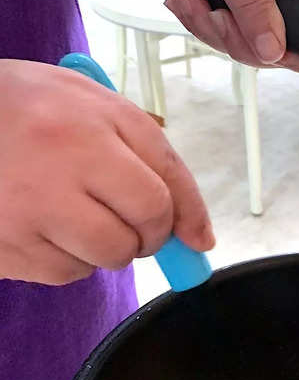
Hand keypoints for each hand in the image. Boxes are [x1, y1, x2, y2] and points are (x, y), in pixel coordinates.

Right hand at [0, 60, 213, 284]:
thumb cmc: (36, 106)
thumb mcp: (100, 107)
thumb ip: (154, 158)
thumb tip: (197, 234)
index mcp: (91, 127)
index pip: (163, 189)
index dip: (188, 218)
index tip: (198, 239)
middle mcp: (59, 170)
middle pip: (140, 230)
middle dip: (150, 232)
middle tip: (134, 220)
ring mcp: (25, 212)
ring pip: (106, 258)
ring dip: (110, 245)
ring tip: (82, 213)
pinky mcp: (2, 246)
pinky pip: (65, 273)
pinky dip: (72, 257)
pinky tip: (51, 226)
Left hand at [157, 0, 298, 71]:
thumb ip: (254, 5)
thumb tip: (274, 51)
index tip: (271, 49)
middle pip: (284, 48)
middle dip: (242, 42)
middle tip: (215, 14)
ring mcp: (262, 4)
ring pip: (251, 48)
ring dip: (213, 31)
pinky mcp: (239, 10)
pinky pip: (227, 38)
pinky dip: (202, 24)